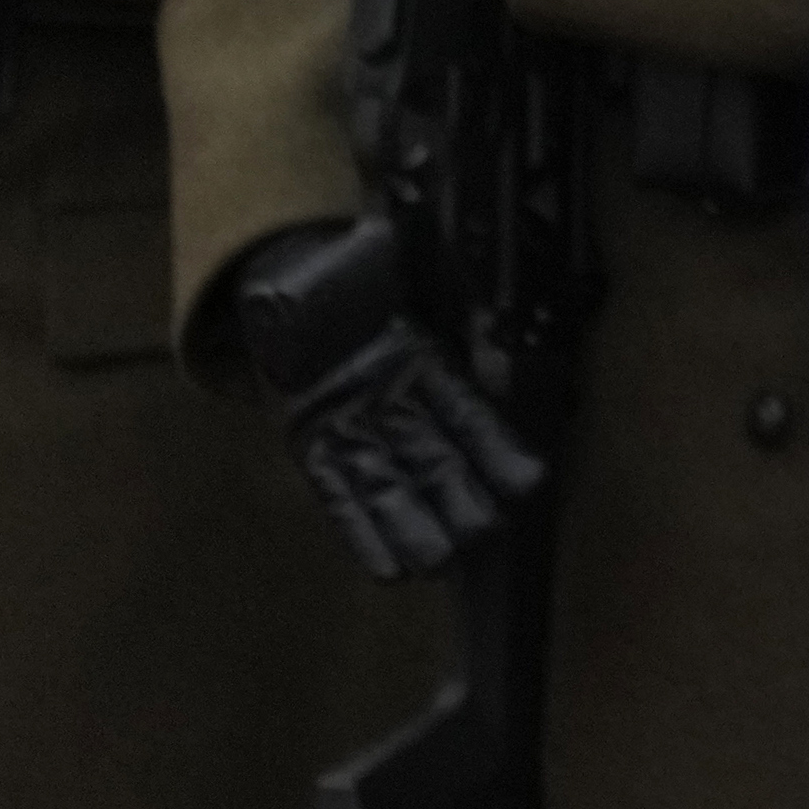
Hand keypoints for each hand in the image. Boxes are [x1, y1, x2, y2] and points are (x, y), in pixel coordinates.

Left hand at [230, 219, 541, 580]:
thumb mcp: (379, 246)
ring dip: (415, 519)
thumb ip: (400, 253)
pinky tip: (386, 562)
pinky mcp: (315, 436)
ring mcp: (355, 417)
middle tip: (482, 532)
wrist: (283, 270)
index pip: (465, 408)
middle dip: (457, 494)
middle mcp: (391, 392)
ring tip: (439, 558)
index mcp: (415, 349)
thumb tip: (449, 248)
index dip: (493, 445)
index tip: (525, 479)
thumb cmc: (342, 259)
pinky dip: (362, 525)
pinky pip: (341, 486)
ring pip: (394, 478)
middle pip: (433, 453)